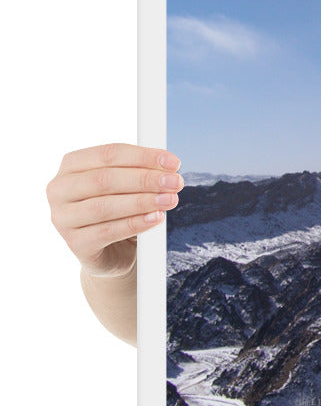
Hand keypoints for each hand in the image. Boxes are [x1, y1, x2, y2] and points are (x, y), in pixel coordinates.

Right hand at [47, 143, 184, 278]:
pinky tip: (156, 218)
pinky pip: (108, 232)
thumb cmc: (119, 211)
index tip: (173, 162)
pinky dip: (135, 224)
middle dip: (145, 179)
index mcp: (71, 166)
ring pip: (105, 206)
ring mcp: (63, 218)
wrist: (111, 251)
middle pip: (105, 179)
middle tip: (175, 182)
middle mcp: (60, 189)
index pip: (107, 154)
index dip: (143, 156)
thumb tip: (168, 167)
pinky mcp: (75, 243)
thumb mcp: (127, 187)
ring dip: (142, 202)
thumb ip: (141, 173)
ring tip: (169, 200)